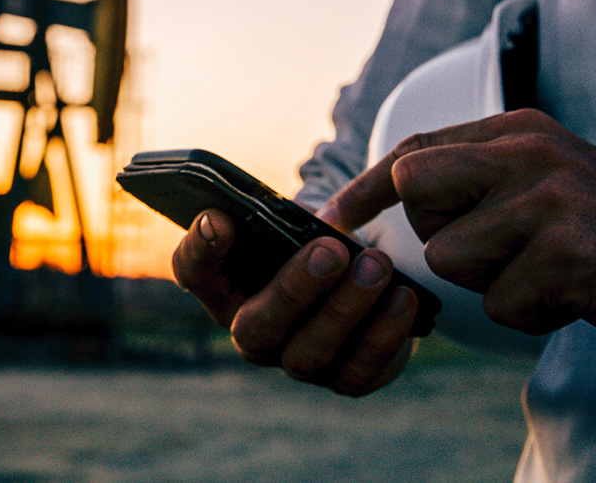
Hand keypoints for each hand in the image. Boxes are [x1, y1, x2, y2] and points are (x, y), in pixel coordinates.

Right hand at [172, 209, 418, 395]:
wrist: (360, 273)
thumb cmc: (314, 241)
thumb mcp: (291, 222)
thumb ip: (280, 218)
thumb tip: (301, 219)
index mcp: (225, 286)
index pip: (193, 273)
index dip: (199, 249)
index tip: (220, 216)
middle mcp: (251, 332)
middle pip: (256, 327)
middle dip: (294, 289)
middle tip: (331, 250)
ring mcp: (294, 361)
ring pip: (308, 353)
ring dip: (345, 309)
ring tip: (377, 266)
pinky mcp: (343, 379)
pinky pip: (359, 371)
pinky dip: (383, 334)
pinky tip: (403, 298)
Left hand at [321, 108, 595, 350]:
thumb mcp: (546, 184)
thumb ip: (481, 180)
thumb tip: (399, 197)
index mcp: (520, 130)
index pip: (414, 147)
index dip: (366, 185)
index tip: (332, 216)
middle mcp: (530, 151)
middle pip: (416, 190)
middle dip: (440, 233)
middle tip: (504, 248)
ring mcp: (549, 197)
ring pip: (450, 256)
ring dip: (492, 282)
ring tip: (549, 273)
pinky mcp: (565, 251)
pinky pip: (499, 300)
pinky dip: (529, 313)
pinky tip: (572, 297)